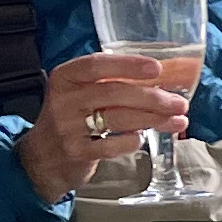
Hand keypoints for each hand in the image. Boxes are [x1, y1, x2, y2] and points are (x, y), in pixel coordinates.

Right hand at [16, 52, 189, 203]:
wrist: (43, 157)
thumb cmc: (72, 118)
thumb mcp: (81, 93)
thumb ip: (111, 83)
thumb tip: (163, 78)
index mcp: (66, 77)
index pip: (97, 64)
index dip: (128, 65)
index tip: (157, 68)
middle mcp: (64, 99)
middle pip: (114, 92)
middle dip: (152, 97)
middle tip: (179, 103)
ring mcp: (68, 127)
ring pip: (117, 118)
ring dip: (153, 119)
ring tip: (178, 120)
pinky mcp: (76, 151)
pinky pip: (111, 145)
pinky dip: (132, 140)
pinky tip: (143, 138)